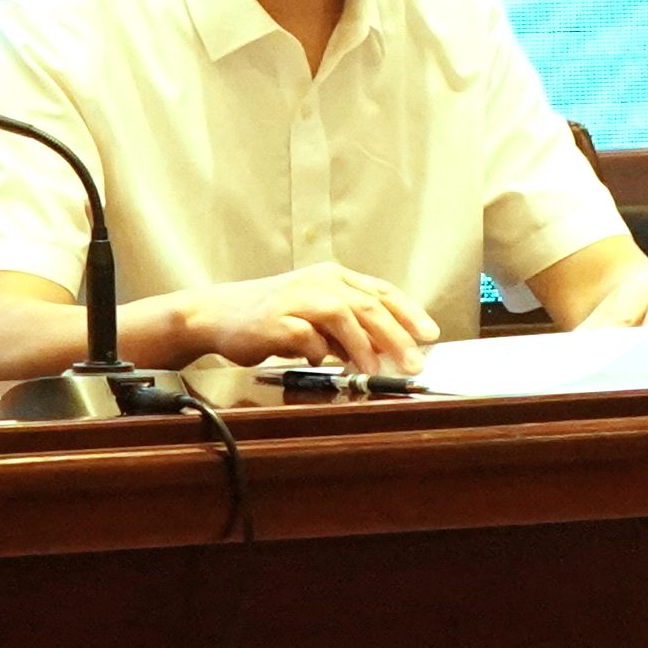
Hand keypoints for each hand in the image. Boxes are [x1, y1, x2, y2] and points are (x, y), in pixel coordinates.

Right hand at [182, 265, 434, 375]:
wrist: (217, 314)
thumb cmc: (271, 316)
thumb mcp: (315, 315)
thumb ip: (349, 328)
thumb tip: (386, 351)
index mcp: (332, 277)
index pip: (381, 292)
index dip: (409, 313)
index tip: (430, 335)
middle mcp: (318, 282)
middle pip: (368, 305)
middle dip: (396, 336)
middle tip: (413, 362)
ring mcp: (296, 299)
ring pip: (343, 315)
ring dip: (363, 346)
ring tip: (375, 370)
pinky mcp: (276, 320)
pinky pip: (307, 337)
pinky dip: (320, 352)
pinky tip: (324, 363)